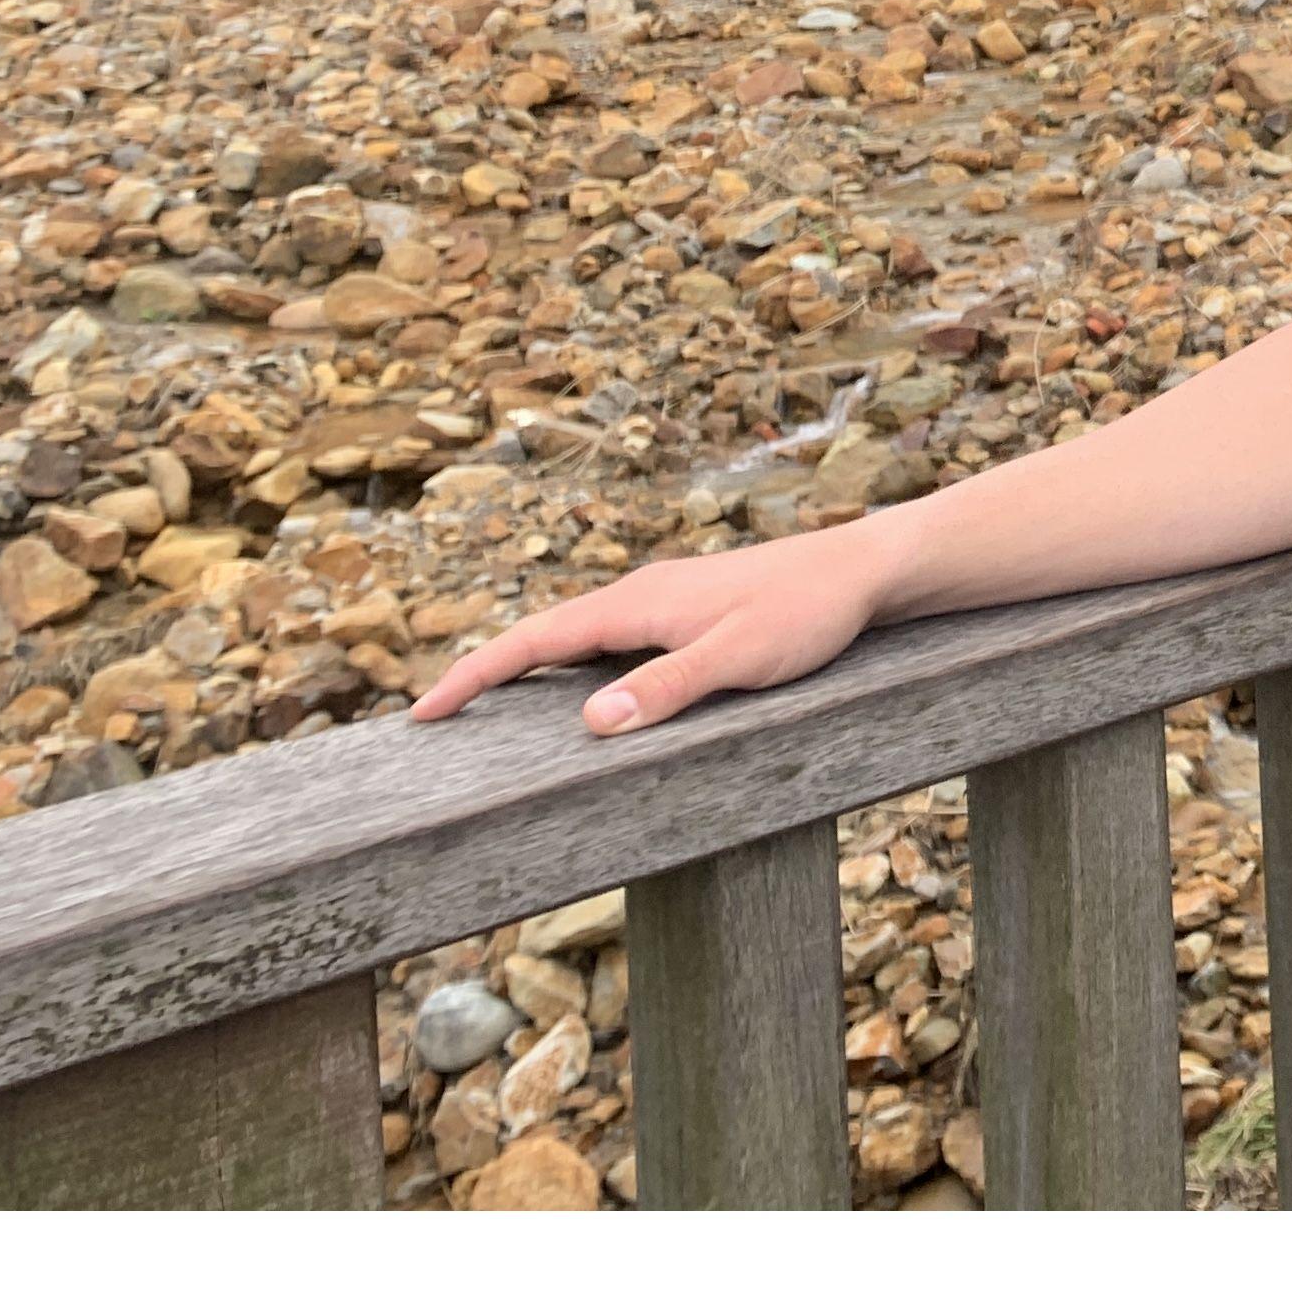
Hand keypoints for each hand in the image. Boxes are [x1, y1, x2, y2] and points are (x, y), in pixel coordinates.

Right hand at [410, 520, 890, 736]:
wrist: (866, 570)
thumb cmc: (809, 612)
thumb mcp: (740, 658)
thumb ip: (669, 687)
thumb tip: (592, 720)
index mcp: (639, 603)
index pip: (535, 641)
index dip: (476, 675)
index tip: (424, 711)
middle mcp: (642, 595)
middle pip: (544, 636)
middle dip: (487, 673)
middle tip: (436, 717)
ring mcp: (665, 600)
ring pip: (578, 636)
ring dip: (530, 669)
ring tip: (488, 711)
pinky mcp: (690, 610)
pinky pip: (612, 639)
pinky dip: (576, 664)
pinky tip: (581, 690)